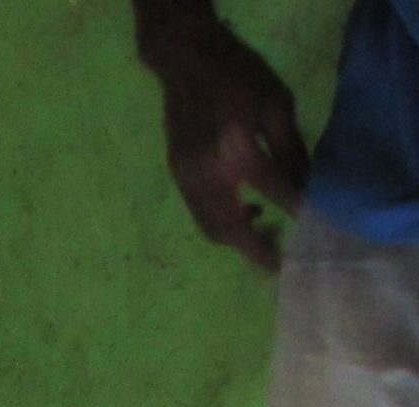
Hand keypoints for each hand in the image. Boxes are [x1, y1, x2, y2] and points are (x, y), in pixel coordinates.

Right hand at [142, 11, 307, 269]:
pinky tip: (241, 210)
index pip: (271, 193)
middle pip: (229, 228)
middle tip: (276, 261)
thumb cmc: (237, 78)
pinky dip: (220, 222)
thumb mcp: (275, 105)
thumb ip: (290, 149)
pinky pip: (199, 213)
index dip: (294, 211)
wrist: (185, 64)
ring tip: (262, 236)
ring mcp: (186, 181)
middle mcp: (206, 176)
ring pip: (209, 227)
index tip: (310, 232)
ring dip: (235, 239)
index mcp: (235, 154)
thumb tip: (306, 187)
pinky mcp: (177, 178)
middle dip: (252, 249)